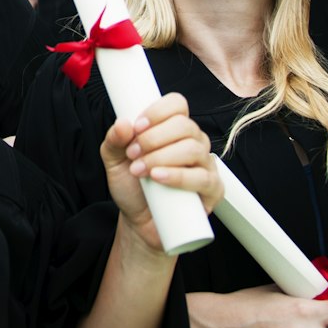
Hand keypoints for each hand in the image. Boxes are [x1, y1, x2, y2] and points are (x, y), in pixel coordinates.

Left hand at [99, 92, 222, 251]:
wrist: (140, 222)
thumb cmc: (132, 186)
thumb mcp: (114, 161)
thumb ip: (114, 140)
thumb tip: (123, 124)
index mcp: (174, 129)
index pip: (177, 104)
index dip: (158, 111)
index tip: (137, 126)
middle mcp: (194, 142)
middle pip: (184, 126)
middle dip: (154, 138)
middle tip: (133, 154)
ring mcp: (206, 165)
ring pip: (193, 149)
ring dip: (161, 158)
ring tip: (140, 170)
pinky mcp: (213, 190)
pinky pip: (204, 178)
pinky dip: (178, 177)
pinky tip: (159, 178)